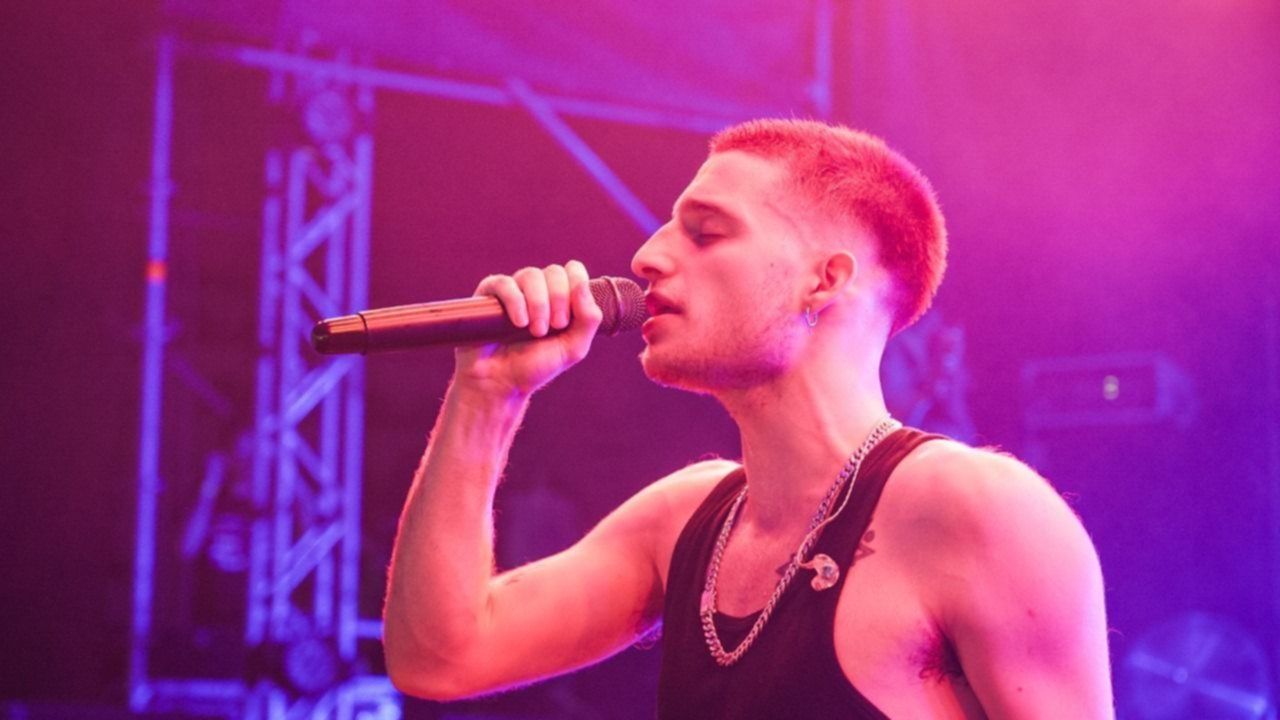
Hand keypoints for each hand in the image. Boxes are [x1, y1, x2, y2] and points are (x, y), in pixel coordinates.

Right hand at [453, 261, 602, 398]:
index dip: (575, 288)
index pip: (573, 271)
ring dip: (538, 303)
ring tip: (535, 331)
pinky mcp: (488, 296)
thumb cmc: (535, 366)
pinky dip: (515, 301)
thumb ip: (589, 319)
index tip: (567, 320)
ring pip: (530, 275)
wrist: (500, 384)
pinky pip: (504, 283)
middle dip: (558, 299)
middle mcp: (536, 290)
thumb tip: (583, 284)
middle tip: (552, 328)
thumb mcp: (573, 348)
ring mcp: (512, 291)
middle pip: (554, 272)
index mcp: (559, 298)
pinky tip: (519, 323)